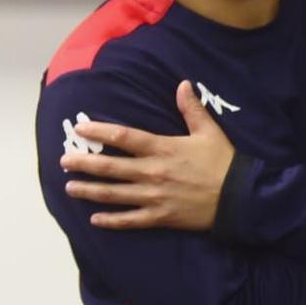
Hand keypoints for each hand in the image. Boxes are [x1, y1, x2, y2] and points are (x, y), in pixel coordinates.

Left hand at [63, 82, 235, 231]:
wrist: (241, 198)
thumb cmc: (224, 162)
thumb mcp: (210, 131)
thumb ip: (191, 109)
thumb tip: (182, 84)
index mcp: (163, 148)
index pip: (124, 137)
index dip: (99, 131)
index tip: (80, 128)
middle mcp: (153, 172)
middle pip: (110, 167)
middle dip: (84, 163)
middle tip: (64, 160)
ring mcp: (154, 196)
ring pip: (113, 194)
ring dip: (89, 190)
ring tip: (70, 187)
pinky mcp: (160, 216)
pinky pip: (130, 220)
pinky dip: (111, 220)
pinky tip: (94, 219)